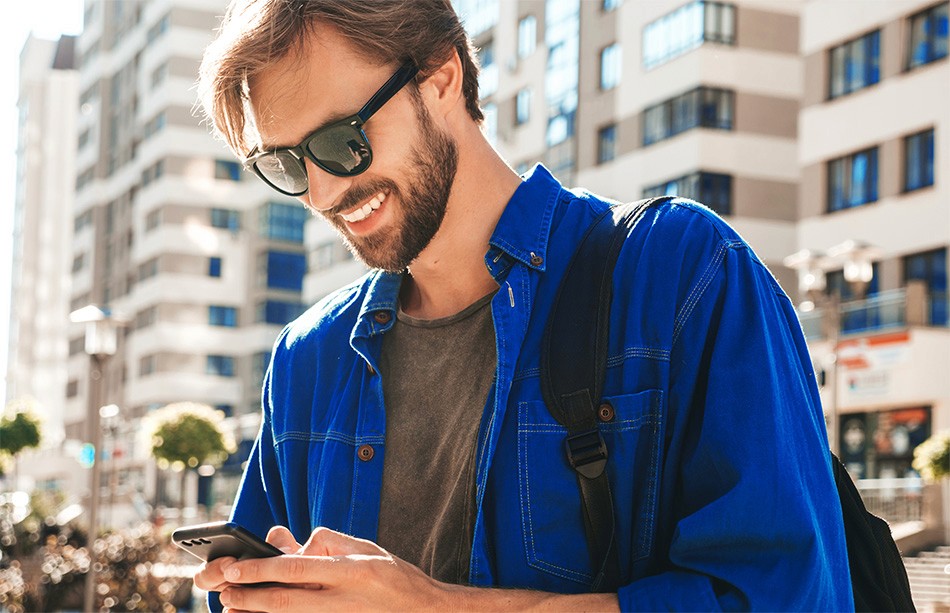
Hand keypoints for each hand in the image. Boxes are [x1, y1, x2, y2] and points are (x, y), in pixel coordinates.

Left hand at [213, 526, 454, 612]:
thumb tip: (294, 542)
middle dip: (250, 595)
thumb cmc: (394, 576)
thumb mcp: (365, 548)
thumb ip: (328, 542)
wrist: (423, 611)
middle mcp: (343, 599)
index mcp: (350, 571)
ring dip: (257, 612)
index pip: (297, 568)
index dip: (262, 568)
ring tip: (232, 605)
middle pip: (286, 599)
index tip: (235, 565)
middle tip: (224, 589)